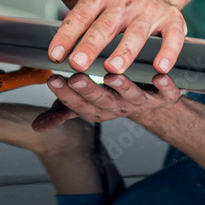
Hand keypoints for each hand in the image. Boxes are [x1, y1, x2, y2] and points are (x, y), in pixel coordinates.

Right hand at [31, 73, 181, 131]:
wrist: (153, 105)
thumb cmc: (112, 99)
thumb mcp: (85, 106)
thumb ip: (62, 113)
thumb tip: (36, 128)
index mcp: (100, 110)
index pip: (78, 105)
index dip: (65, 96)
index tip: (52, 80)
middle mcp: (119, 107)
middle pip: (102, 101)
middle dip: (89, 91)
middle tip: (76, 78)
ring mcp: (143, 103)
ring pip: (132, 96)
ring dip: (122, 87)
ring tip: (112, 76)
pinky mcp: (166, 97)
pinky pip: (167, 94)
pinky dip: (165, 87)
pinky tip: (160, 76)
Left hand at [37, 0, 186, 73]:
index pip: (80, 15)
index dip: (67, 35)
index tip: (55, 54)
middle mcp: (123, 2)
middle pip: (105, 26)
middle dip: (91, 45)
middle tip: (78, 64)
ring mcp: (148, 11)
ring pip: (137, 33)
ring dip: (125, 51)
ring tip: (113, 68)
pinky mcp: (171, 20)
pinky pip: (172, 37)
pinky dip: (168, 52)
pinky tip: (161, 67)